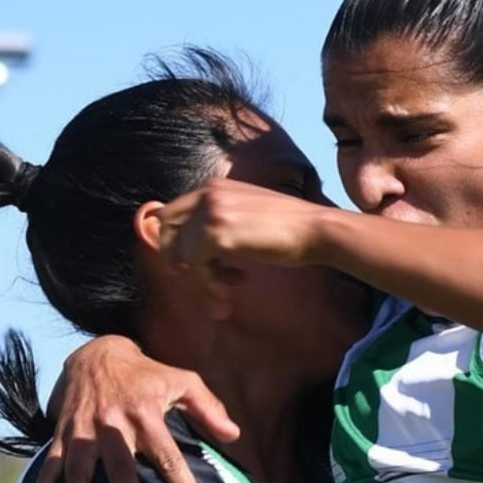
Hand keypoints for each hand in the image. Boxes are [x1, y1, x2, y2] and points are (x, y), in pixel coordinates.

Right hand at [31, 335, 239, 482]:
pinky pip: (49, 465)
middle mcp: (111, 424)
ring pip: (78, 472)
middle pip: (120, 469)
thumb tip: (233, 436)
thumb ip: (209, 409)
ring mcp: (82, 430)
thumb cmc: (147, 375)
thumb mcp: (184, 381)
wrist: (97, 354)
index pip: (167, 454)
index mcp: (145, 413)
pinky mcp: (60, 434)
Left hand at [154, 178, 333, 305]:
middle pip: (166, 227)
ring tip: (224, 296)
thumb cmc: (292, 228)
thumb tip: (201, 245)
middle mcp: (207, 193)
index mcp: (215, 186)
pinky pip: (194, 264)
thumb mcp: (250, 214)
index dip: (175, 240)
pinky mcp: (215, 233)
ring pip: (181, 252)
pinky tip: (231, 289)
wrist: (316, 230)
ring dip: (201, 280)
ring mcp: (210, 212)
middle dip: (175, 257)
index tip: (189, 263)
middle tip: (194, 279)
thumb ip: (224, 219)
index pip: (175, 211)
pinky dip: (208, 283)